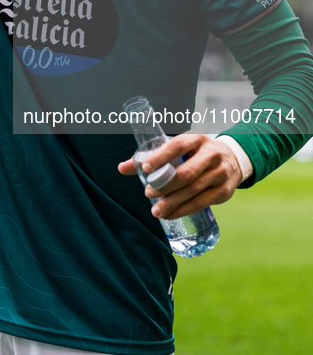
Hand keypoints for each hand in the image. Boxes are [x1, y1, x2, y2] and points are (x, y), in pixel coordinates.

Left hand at [117, 134, 242, 219]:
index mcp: (197, 139)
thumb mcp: (180, 149)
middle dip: (165, 185)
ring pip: (193, 190)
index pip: (178, 146)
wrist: (233, 159)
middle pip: (186, 173)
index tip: (145, 168)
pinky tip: (170, 214)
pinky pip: (201, 202)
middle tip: (148, 194)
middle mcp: (211, 154)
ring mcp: (220, 173)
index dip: (161, 157)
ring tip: (155, 210)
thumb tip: (122, 168)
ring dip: (172, 202)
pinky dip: (183, 210)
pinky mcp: (224, 191)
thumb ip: (151, 157)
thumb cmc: (196, 154)